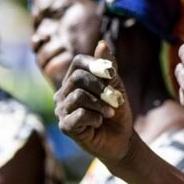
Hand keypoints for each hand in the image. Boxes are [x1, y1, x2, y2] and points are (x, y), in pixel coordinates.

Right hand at [55, 40, 135, 165]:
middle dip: (101, 87)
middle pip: (77, 78)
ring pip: (78, 96)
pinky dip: (94, 117)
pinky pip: (78, 115)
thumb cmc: (116, 111)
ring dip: (100, 103)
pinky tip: (99, 123)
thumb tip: (102, 43)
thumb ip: (108, 67)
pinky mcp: (65, 127)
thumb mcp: (116, 86)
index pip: (78, 63)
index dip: (95, 64)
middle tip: (116, 98)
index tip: (112, 73)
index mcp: (74, 81)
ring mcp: (62, 111)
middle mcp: (63, 94)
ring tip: (110, 112)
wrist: (121, 139)